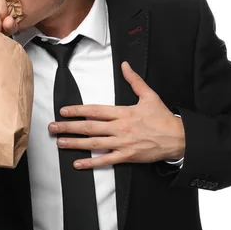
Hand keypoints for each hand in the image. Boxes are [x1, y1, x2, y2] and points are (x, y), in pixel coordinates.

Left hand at [48, 61, 185, 168]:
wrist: (177, 138)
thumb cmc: (163, 118)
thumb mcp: (149, 95)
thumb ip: (134, 80)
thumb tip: (125, 65)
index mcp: (123, 113)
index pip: (95, 110)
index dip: (77, 110)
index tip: (64, 111)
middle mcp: (119, 128)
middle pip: (89, 127)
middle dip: (69, 127)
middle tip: (53, 128)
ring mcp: (122, 144)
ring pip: (94, 144)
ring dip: (75, 144)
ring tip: (60, 143)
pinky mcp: (126, 156)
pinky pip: (105, 161)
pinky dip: (91, 163)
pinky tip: (79, 164)